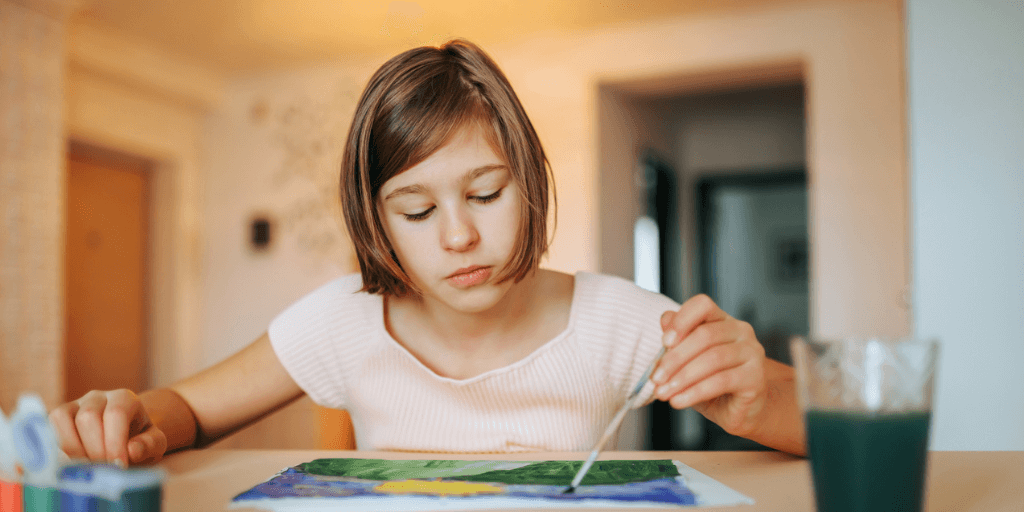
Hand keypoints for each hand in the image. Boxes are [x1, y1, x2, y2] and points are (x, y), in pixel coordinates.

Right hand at [48, 389, 167, 465]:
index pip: (116, 414)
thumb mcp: (155, 444)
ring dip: (75, 449)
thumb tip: (132, 450)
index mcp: (125, 399)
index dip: (115, 442)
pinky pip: (50, 426)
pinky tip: (75, 463)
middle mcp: (98, 397)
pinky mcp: (59, 416)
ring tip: (90, 467)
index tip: (120, 466)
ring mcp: (76, 404)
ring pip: (64, 419)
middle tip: (105, 470)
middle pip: (88, 417)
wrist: (125, 439)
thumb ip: (149, 445)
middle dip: (96, 449)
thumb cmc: (140, 441)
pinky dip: (59, 447)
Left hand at [651, 294, 767, 437]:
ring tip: (663, 393)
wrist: (739, 410)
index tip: (664, 342)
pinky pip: (721, 381)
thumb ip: (677, 341)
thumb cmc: (711, 383)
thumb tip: (664, 320)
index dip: (682, 320)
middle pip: (705, 335)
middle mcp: (741, 331)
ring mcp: (752, 353)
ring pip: (713, 359)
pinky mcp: (756, 377)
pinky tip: (679, 401)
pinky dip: (695, 392)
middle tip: (655, 379)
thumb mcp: (688, 362)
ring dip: (682, 378)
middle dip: (675, 358)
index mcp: (722, 320)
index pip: (703, 305)